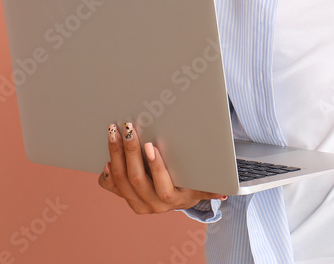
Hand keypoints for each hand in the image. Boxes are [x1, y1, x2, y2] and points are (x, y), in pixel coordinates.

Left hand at [98, 122, 226, 213]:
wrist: (175, 199)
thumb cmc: (189, 185)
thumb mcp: (201, 186)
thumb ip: (212, 188)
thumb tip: (228, 192)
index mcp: (170, 201)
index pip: (162, 186)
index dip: (156, 167)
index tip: (151, 146)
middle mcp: (150, 205)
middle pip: (136, 180)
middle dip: (129, 152)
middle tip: (127, 129)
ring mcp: (134, 202)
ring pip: (120, 180)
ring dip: (115, 154)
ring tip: (114, 132)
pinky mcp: (123, 196)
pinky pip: (109, 186)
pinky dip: (106, 171)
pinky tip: (106, 155)